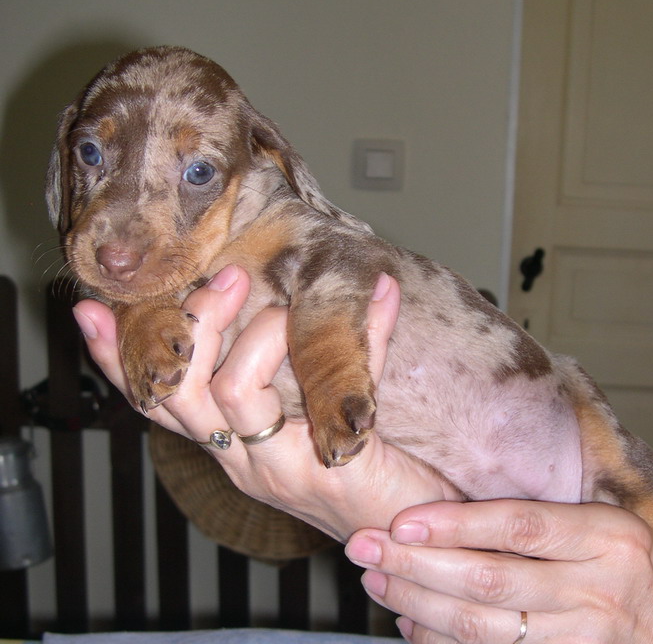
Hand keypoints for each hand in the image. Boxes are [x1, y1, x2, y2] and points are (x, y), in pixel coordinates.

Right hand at [74, 265, 460, 540]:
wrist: (412, 527)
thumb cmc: (364, 464)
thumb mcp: (315, 409)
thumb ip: (304, 363)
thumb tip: (321, 290)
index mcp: (230, 445)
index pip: (157, 402)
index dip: (117, 361)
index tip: (89, 310)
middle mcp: (242, 461)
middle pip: (176, 393)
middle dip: (192, 323)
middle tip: (229, 277)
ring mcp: (278, 469)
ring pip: (230, 391)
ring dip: (262, 332)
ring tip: (298, 311)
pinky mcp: (326, 471)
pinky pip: (322, 390)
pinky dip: (354, 336)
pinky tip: (382, 300)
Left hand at [345, 500, 652, 642]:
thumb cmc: (625, 568)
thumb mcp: (602, 526)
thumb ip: (542, 520)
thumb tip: (451, 511)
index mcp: (604, 537)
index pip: (518, 526)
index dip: (455, 523)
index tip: (402, 519)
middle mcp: (595, 590)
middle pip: (490, 578)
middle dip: (417, 562)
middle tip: (365, 546)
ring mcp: (581, 639)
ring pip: (482, 625)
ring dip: (418, 602)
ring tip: (376, 580)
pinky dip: (442, 642)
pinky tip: (409, 624)